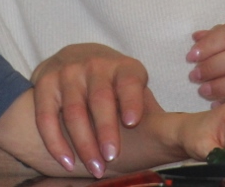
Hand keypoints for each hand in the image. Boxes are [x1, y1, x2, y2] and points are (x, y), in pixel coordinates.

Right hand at [32, 43, 150, 174]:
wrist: (75, 56)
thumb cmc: (113, 83)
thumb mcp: (133, 86)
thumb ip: (147, 108)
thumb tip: (178, 141)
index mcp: (124, 67)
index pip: (129, 82)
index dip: (131, 100)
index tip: (132, 121)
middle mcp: (96, 64)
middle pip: (100, 99)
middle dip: (106, 130)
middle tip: (112, 158)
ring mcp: (69, 72)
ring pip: (74, 111)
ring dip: (83, 143)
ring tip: (95, 168)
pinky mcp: (46, 82)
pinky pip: (46, 116)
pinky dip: (55, 142)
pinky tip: (66, 162)